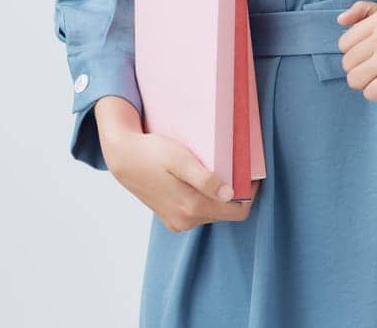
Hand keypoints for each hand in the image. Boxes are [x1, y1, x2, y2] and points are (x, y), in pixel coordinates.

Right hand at [99, 101, 259, 232]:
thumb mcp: (180, 159)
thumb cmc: (152, 152)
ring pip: (213, 212)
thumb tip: (229, 194)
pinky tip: (202, 181)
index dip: (250, 194)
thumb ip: (204, 179)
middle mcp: (185, 221)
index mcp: (191, 207)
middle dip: (236, 194)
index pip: (237, 212)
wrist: (124, 158)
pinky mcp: (171, 219)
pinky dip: (205, 199)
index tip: (253, 175)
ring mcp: (177, 222)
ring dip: (220, 196)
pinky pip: (199, 212)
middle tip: (237, 169)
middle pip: (226, 213)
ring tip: (219, 172)